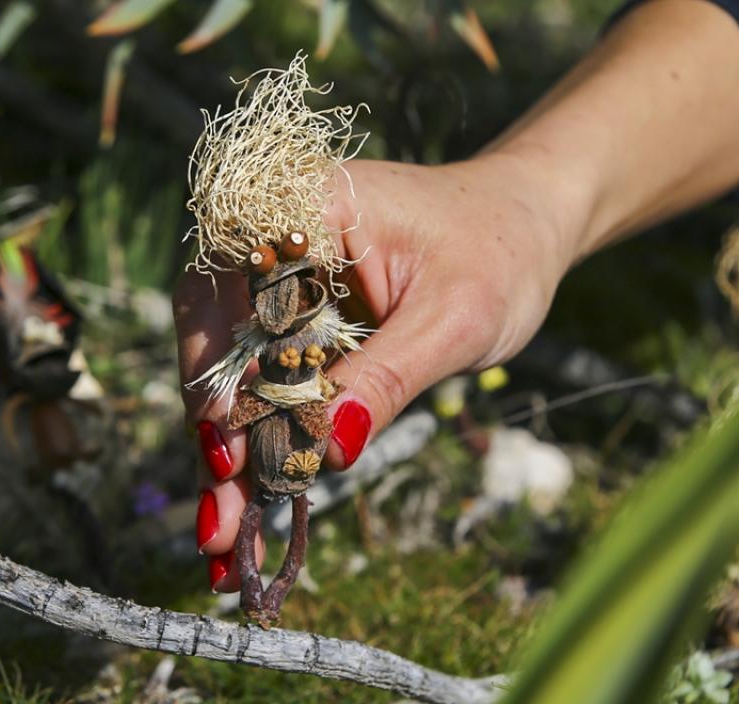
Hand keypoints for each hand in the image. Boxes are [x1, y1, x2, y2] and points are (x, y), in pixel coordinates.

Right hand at [173, 155, 578, 590]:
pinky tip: (248, 503)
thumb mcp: (456, 319)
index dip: (221, 372)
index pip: (237, 292)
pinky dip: (256, 437)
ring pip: (227, 365)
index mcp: (307, 206)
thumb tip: (328, 452)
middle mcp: (273, 235)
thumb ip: (388, 378)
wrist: (524, 225)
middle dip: (216, 431)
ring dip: (227, 448)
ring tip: (224, 533)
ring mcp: (277, 277)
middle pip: (215, 334)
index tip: (229, 448)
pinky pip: (260, 375)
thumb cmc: (500, 253)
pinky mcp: (291, 316)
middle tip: (219, 520)